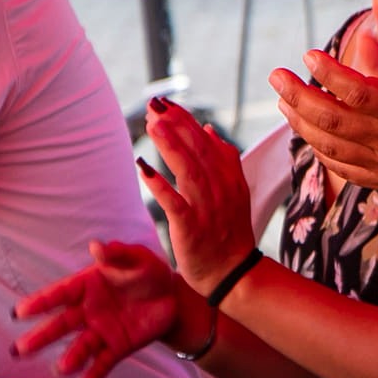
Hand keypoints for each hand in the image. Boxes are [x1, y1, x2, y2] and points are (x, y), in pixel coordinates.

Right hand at [11, 240, 194, 377]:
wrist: (174, 297)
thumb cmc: (149, 272)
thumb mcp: (138, 258)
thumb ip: (117, 254)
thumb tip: (95, 246)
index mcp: (87, 286)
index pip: (59, 294)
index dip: (39, 303)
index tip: (19, 312)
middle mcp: (88, 311)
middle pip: (61, 325)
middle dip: (40, 337)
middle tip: (18, 350)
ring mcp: (101, 331)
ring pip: (80, 347)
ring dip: (70, 359)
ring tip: (61, 369)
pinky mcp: (118, 347)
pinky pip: (103, 363)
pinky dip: (93, 375)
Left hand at [141, 99, 256, 290]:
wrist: (232, 274)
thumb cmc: (228, 232)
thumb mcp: (234, 192)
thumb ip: (224, 160)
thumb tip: (208, 129)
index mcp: (230, 178)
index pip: (206, 141)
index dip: (185, 121)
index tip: (166, 103)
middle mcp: (221, 189)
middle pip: (198, 151)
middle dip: (176, 126)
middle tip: (155, 106)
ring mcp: (207, 209)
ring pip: (189, 172)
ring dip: (171, 147)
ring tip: (154, 125)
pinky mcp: (191, 229)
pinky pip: (175, 204)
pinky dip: (160, 185)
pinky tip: (143, 168)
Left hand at [270, 49, 377, 194]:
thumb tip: (365, 37)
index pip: (361, 93)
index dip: (331, 74)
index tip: (308, 54)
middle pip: (335, 120)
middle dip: (299, 96)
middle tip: (276, 75)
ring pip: (331, 146)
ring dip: (301, 122)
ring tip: (282, 99)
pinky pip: (342, 168)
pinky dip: (319, 150)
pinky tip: (306, 132)